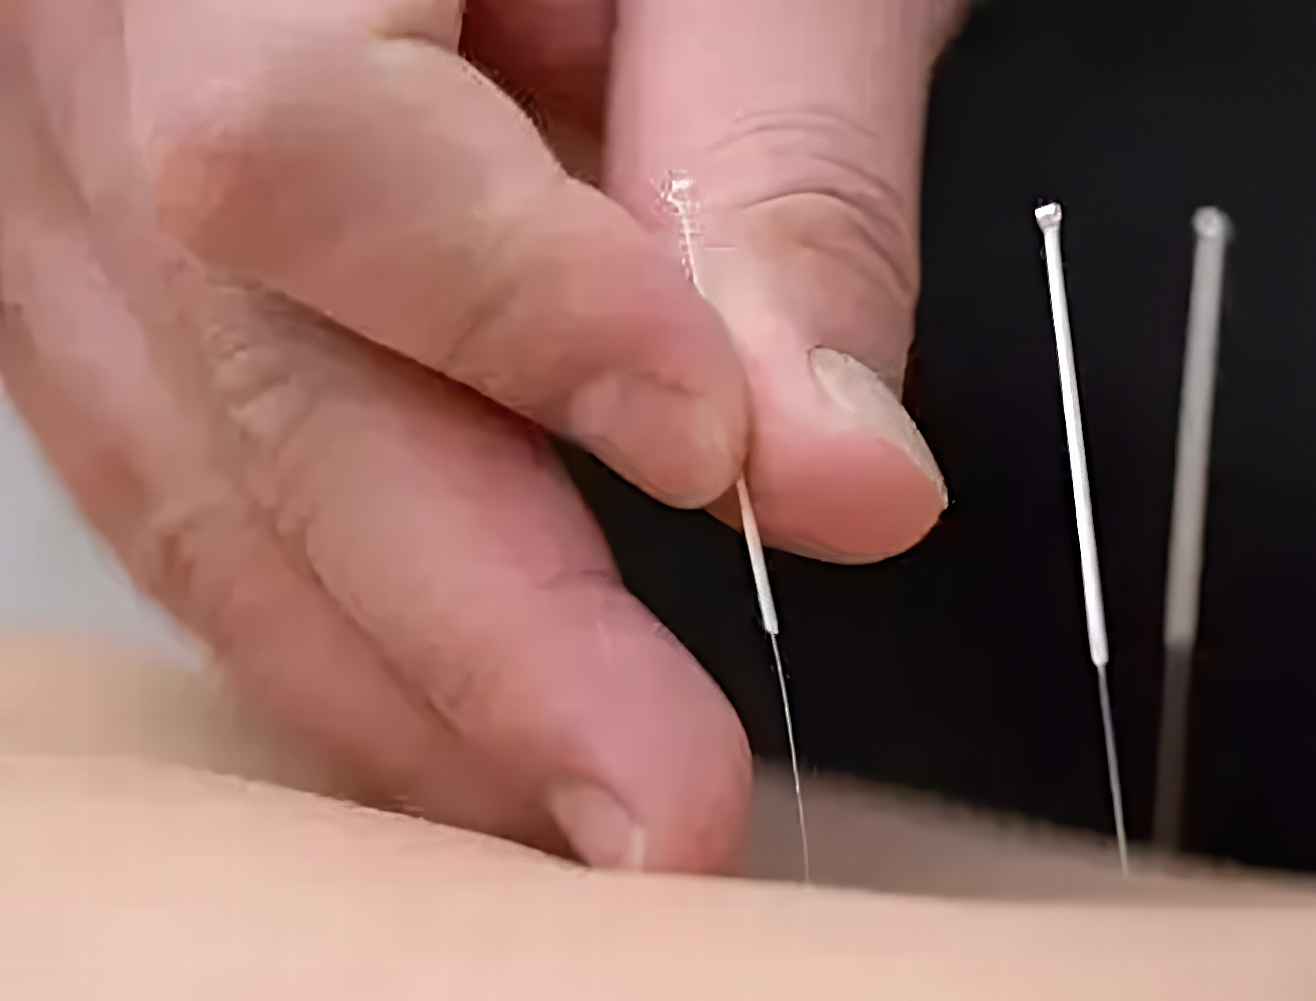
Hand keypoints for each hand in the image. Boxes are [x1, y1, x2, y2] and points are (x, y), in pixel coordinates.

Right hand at [0, 0, 962, 871]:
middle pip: (235, 370)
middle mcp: (97, 37)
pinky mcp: (102, 267)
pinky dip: (331, 614)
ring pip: (187, 474)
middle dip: (472, 626)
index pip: (295, 139)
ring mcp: (65, 168)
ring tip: (579, 795)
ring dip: (397, 670)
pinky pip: (181, 477)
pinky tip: (456, 709)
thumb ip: (789, 176)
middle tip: (660, 799)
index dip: (510, 322)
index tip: (721, 457)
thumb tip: (838, 473)